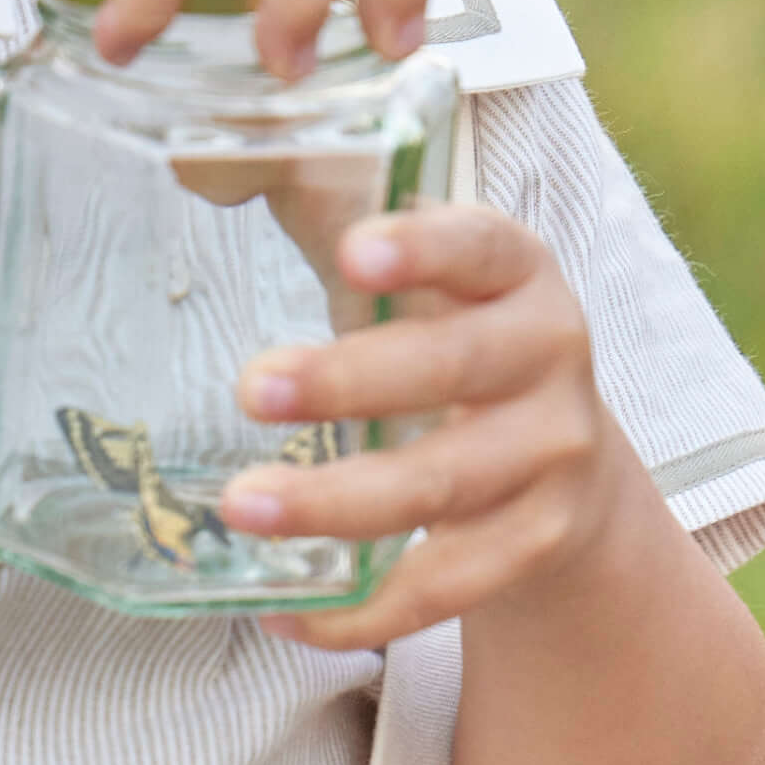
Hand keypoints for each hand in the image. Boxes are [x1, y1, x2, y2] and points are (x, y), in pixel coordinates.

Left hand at [219, 203, 643, 648]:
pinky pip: (444, 587)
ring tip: (242, 506)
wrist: (567, 464)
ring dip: (335, 504)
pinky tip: (280, 607)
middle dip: (348, 383)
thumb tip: (196, 156)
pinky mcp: (535, 545)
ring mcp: (551, 458)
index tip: (353, 250)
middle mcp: (550, 357)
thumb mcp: (417, 275)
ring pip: (440, 489)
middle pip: (452, 371)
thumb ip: (331, 214)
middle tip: (250, 388)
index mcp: (517, 273)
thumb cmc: (450, 342)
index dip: (424, 249)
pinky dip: (360, 607)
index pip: (483, 247)